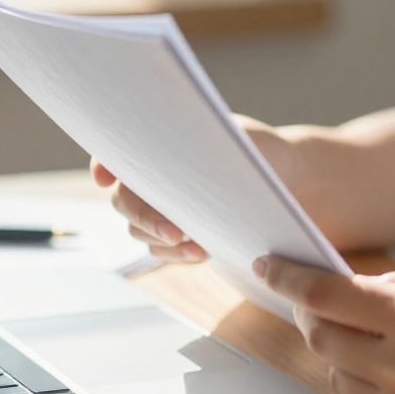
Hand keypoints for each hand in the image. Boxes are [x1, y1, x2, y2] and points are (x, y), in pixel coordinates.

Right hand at [91, 114, 305, 263]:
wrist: (291, 182)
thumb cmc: (264, 152)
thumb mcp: (240, 139)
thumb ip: (208, 143)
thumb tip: (180, 157)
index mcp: (161, 143)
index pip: (116, 151)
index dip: (103, 163)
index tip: (105, 177)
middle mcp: (154, 176)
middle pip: (123, 199)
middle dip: (142, 216)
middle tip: (172, 230)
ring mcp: (163, 208)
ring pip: (137, 230)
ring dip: (161, 239)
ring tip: (196, 246)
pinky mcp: (179, 236)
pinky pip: (160, 250)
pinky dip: (175, 254)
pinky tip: (200, 253)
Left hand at [253, 255, 394, 393]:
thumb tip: (350, 286)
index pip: (324, 295)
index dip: (287, 277)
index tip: (268, 264)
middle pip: (321, 339)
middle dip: (315, 317)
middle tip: (326, 306)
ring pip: (340, 378)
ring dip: (347, 356)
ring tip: (389, 346)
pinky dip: (374, 393)